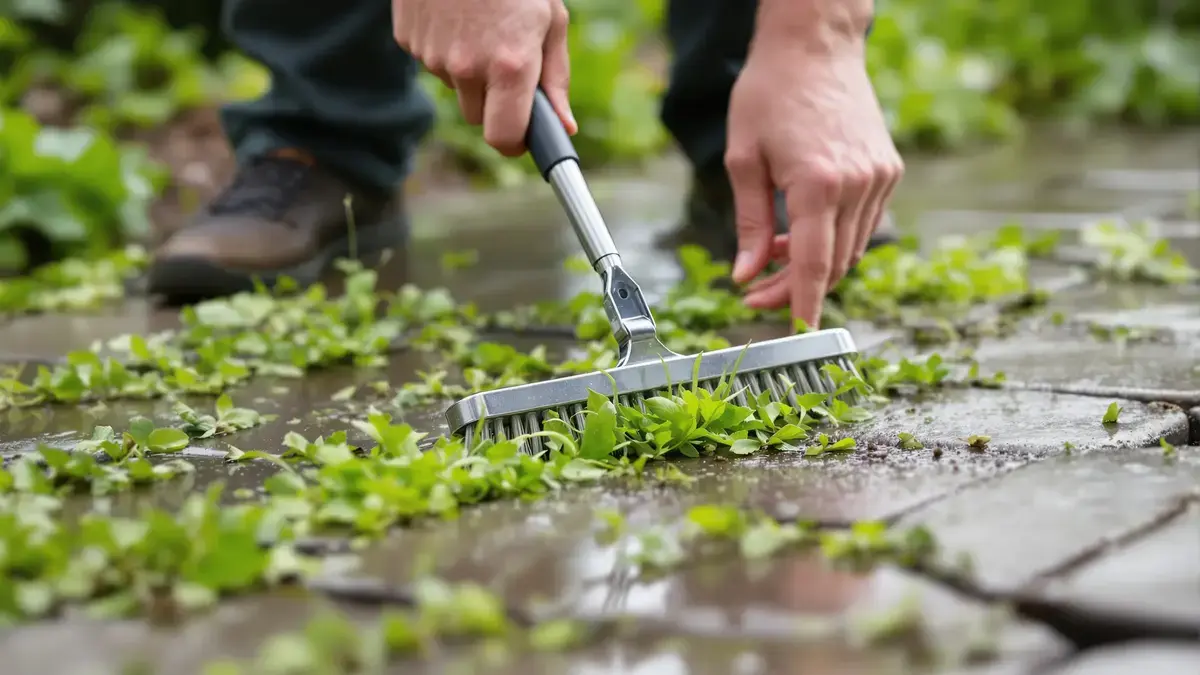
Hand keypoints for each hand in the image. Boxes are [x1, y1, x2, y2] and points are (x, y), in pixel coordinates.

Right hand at [393, 0, 575, 155]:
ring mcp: (432, 55)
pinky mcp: (408, 41)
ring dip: (469, 70)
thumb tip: (563, 126)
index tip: (523, 137)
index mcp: (510, 65)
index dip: (515, 142)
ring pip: (455, 87)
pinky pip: (432, 63)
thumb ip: (555, 79)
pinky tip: (456, 16)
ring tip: (481, 25)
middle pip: (480, 117)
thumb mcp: (551, 20)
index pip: (504, 138)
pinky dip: (445, 48)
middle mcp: (467, 67)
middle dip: (495, 101)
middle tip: (506, 61)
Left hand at [725, 34, 903, 326]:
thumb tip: (744, 276)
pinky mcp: (888, 169)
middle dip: (792, 288)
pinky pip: (863, 223)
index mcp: (818, 183)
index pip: (813, 265)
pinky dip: (832, 237)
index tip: (797, 334)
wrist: (815, 44)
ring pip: (849, 248)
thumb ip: (747, 224)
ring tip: (768, 252)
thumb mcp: (742, 159)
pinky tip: (797, 228)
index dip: (802, 305)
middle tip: (755, 295)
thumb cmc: (769, 93)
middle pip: (830, 263)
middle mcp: (857, 184)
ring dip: (811, 262)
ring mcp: (879, 176)